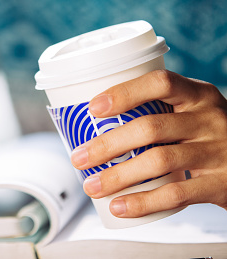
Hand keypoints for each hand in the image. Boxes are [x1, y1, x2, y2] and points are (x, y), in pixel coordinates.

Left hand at [70, 70, 226, 216]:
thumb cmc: (205, 136)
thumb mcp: (191, 113)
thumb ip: (156, 113)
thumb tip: (93, 130)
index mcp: (197, 94)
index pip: (160, 82)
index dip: (125, 92)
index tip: (93, 108)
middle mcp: (209, 118)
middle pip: (151, 127)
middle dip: (107, 144)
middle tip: (78, 158)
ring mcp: (217, 151)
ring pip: (159, 161)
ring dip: (118, 176)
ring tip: (91, 186)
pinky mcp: (220, 183)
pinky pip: (177, 194)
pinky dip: (143, 202)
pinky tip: (119, 207)